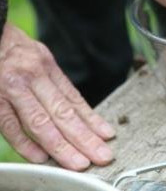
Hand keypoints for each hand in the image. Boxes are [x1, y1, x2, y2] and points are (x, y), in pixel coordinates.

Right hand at [0, 24, 114, 169]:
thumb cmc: (12, 50)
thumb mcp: (39, 58)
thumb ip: (53, 84)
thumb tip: (76, 110)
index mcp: (48, 68)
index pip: (74, 100)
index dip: (92, 120)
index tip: (107, 135)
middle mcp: (33, 78)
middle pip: (63, 113)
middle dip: (84, 138)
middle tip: (102, 155)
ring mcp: (12, 90)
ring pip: (40, 123)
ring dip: (61, 146)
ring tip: (79, 162)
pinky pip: (10, 127)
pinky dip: (26, 144)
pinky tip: (43, 157)